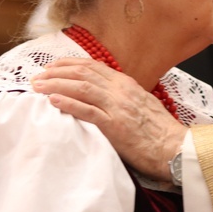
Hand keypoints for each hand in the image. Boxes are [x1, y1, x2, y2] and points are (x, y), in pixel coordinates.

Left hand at [31, 57, 186, 180]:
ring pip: (82, 88)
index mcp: (128, 84)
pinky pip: (87, 111)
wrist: (174, 146)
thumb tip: (102, 94)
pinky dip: (69, 104)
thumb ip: (123, 96)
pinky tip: (53, 101)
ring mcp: (118, 107)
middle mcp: (121, 91)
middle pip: (84, 74)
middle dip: (57, 73)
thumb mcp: (142, 104)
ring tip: (39, 87)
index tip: (53, 67)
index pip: (94, 67)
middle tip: (38, 77)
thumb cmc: (159, 130)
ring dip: (56, 85)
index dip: (70, 64)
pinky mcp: (115, 125)